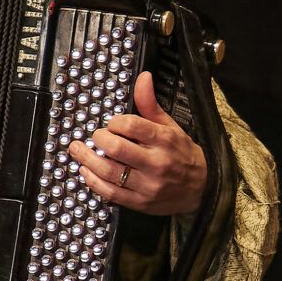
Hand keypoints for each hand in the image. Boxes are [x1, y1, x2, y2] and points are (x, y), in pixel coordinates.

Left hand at [68, 72, 208, 216]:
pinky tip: (86, 171)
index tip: (112, 124)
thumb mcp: (170, 126)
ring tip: (78, 151)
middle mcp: (156, 163)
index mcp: (164, 140)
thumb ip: (150, 104)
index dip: (114, 122)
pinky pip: (110, 193)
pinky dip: (93, 181)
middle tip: (95, 136)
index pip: (131, 125)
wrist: (203, 188)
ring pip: (109, 172)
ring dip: (87, 160)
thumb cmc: (182, 154)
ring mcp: (147, 185)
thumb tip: (143, 78)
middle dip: (98, 139)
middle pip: (117, 149)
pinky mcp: (140, 202)